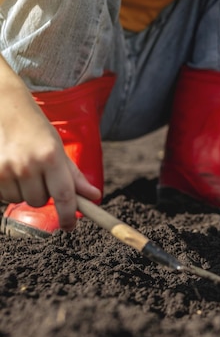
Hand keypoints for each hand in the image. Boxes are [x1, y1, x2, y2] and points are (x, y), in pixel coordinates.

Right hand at [0, 72, 99, 230]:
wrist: (6, 109)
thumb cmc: (37, 130)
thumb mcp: (59, 150)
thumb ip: (75, 176)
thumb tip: (94, 197)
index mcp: (51, 158)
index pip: (64, 197)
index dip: (68, 216)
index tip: (70, 227)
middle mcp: (28, 165)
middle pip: (40, 202)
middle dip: (44, 195)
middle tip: (41, 176)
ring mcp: (6, 169)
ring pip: (21, 200)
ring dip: (25, 192)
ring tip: (24, 170)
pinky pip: (3, 196)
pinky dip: (9, 189)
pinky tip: (11, 171)